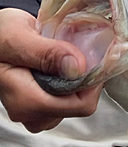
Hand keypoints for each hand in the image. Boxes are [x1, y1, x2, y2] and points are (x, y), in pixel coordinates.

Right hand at [0, 8, 101, 132]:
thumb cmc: (0, 35)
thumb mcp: (18, 36)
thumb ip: (47, 53)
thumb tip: (78, 67)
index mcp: (25, 100)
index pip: (79, 105)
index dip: (94, 81)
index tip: (99, 57)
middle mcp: (30, 112)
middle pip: (79, 104)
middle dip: (86, 78)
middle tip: (80, 50)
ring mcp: (36, 110)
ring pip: (75, 101)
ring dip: (80, 78)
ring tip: (69, 54)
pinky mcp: (41, 103)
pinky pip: (68, 97)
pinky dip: (72, 79)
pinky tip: (64, 62)